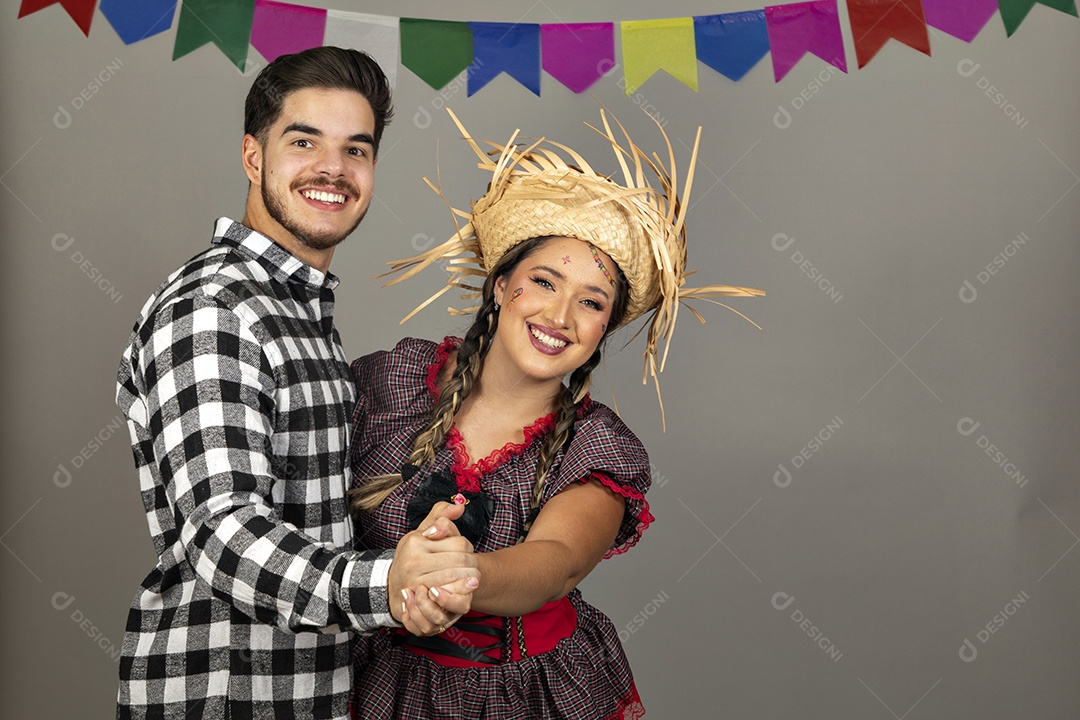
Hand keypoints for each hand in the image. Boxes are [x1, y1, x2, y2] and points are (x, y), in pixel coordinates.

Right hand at [388, 502, 479, 630]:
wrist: (394, 584)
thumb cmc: (413, 554)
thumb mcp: (423, 531)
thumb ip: (441, 515)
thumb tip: (460, 505)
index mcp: (415, 541)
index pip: (457, 542)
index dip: (468, 547)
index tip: (466, 551)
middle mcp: (413, 560)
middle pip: (459, 560)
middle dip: (471, 564)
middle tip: (474, 567)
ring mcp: (414, 580)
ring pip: (455, 578)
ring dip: (469, 579)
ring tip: (473, 578)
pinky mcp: (419, 599)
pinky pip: (447, 595)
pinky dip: (459, 592)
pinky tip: (464, 589)